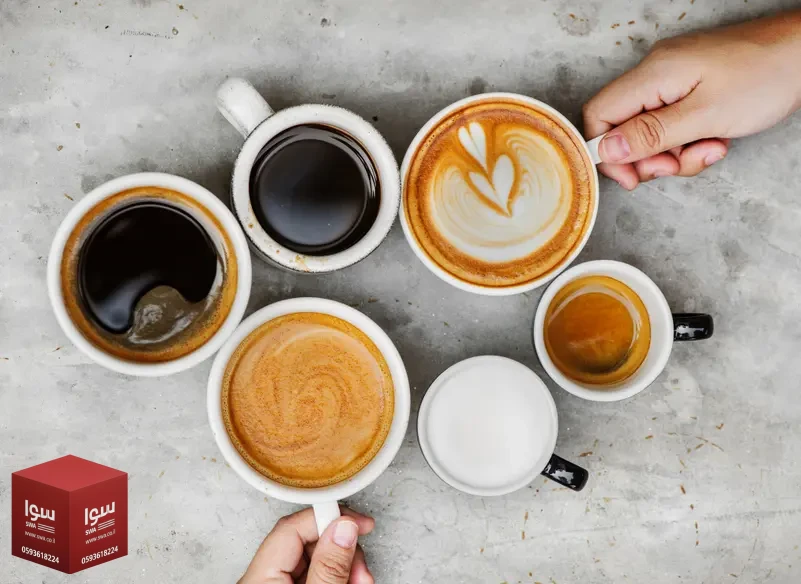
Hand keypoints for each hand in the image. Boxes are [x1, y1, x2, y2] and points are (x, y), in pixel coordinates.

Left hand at [239, 507, 374, 583]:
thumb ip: (329, 567)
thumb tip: (344, 528)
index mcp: (260, 578)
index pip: (292, 527)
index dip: (328, 518)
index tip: (358, 522)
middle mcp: (264, 580)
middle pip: (307, 543)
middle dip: (342, 549)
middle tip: (361, 568)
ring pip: (315, 560)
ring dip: (344, 565)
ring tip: (360, 581)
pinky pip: (313, 575)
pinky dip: (336, 577)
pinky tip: (350, 583)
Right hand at [583, 11, 800, 189]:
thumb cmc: (766, 76)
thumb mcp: (705, 116)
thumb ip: (651, 135)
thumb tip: (607, 150)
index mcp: (652, 75)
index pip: (600, 115)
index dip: (607, 152)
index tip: (633, 177)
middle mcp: (656, 73)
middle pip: (624, 127)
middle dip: (649, 157)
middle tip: (676, 166)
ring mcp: (673, 79)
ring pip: (651, 132)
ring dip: (675, 153)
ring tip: (709, 149)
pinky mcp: (690, 87)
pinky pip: (673, 123)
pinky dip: (690, 141)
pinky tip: (716, 138)